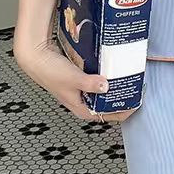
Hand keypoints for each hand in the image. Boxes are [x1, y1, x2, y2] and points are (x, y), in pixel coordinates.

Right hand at [14, 40, 135, 123]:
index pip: (108, 116)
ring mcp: (82, 90)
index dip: (124, 111)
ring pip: (104, 92)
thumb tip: (106, 87)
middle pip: (108, 104)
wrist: (36, 57)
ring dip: (116, 87)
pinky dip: (107, 77)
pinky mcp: (81, 79)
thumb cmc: (50, 72)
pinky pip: (99, 81)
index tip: (137, 102)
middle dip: (122, 98)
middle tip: (136, 87)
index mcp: (82, 109)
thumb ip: (90, 84)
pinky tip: (114, 68)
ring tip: (129, 77)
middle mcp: (83, 101)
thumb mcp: (73, 79)